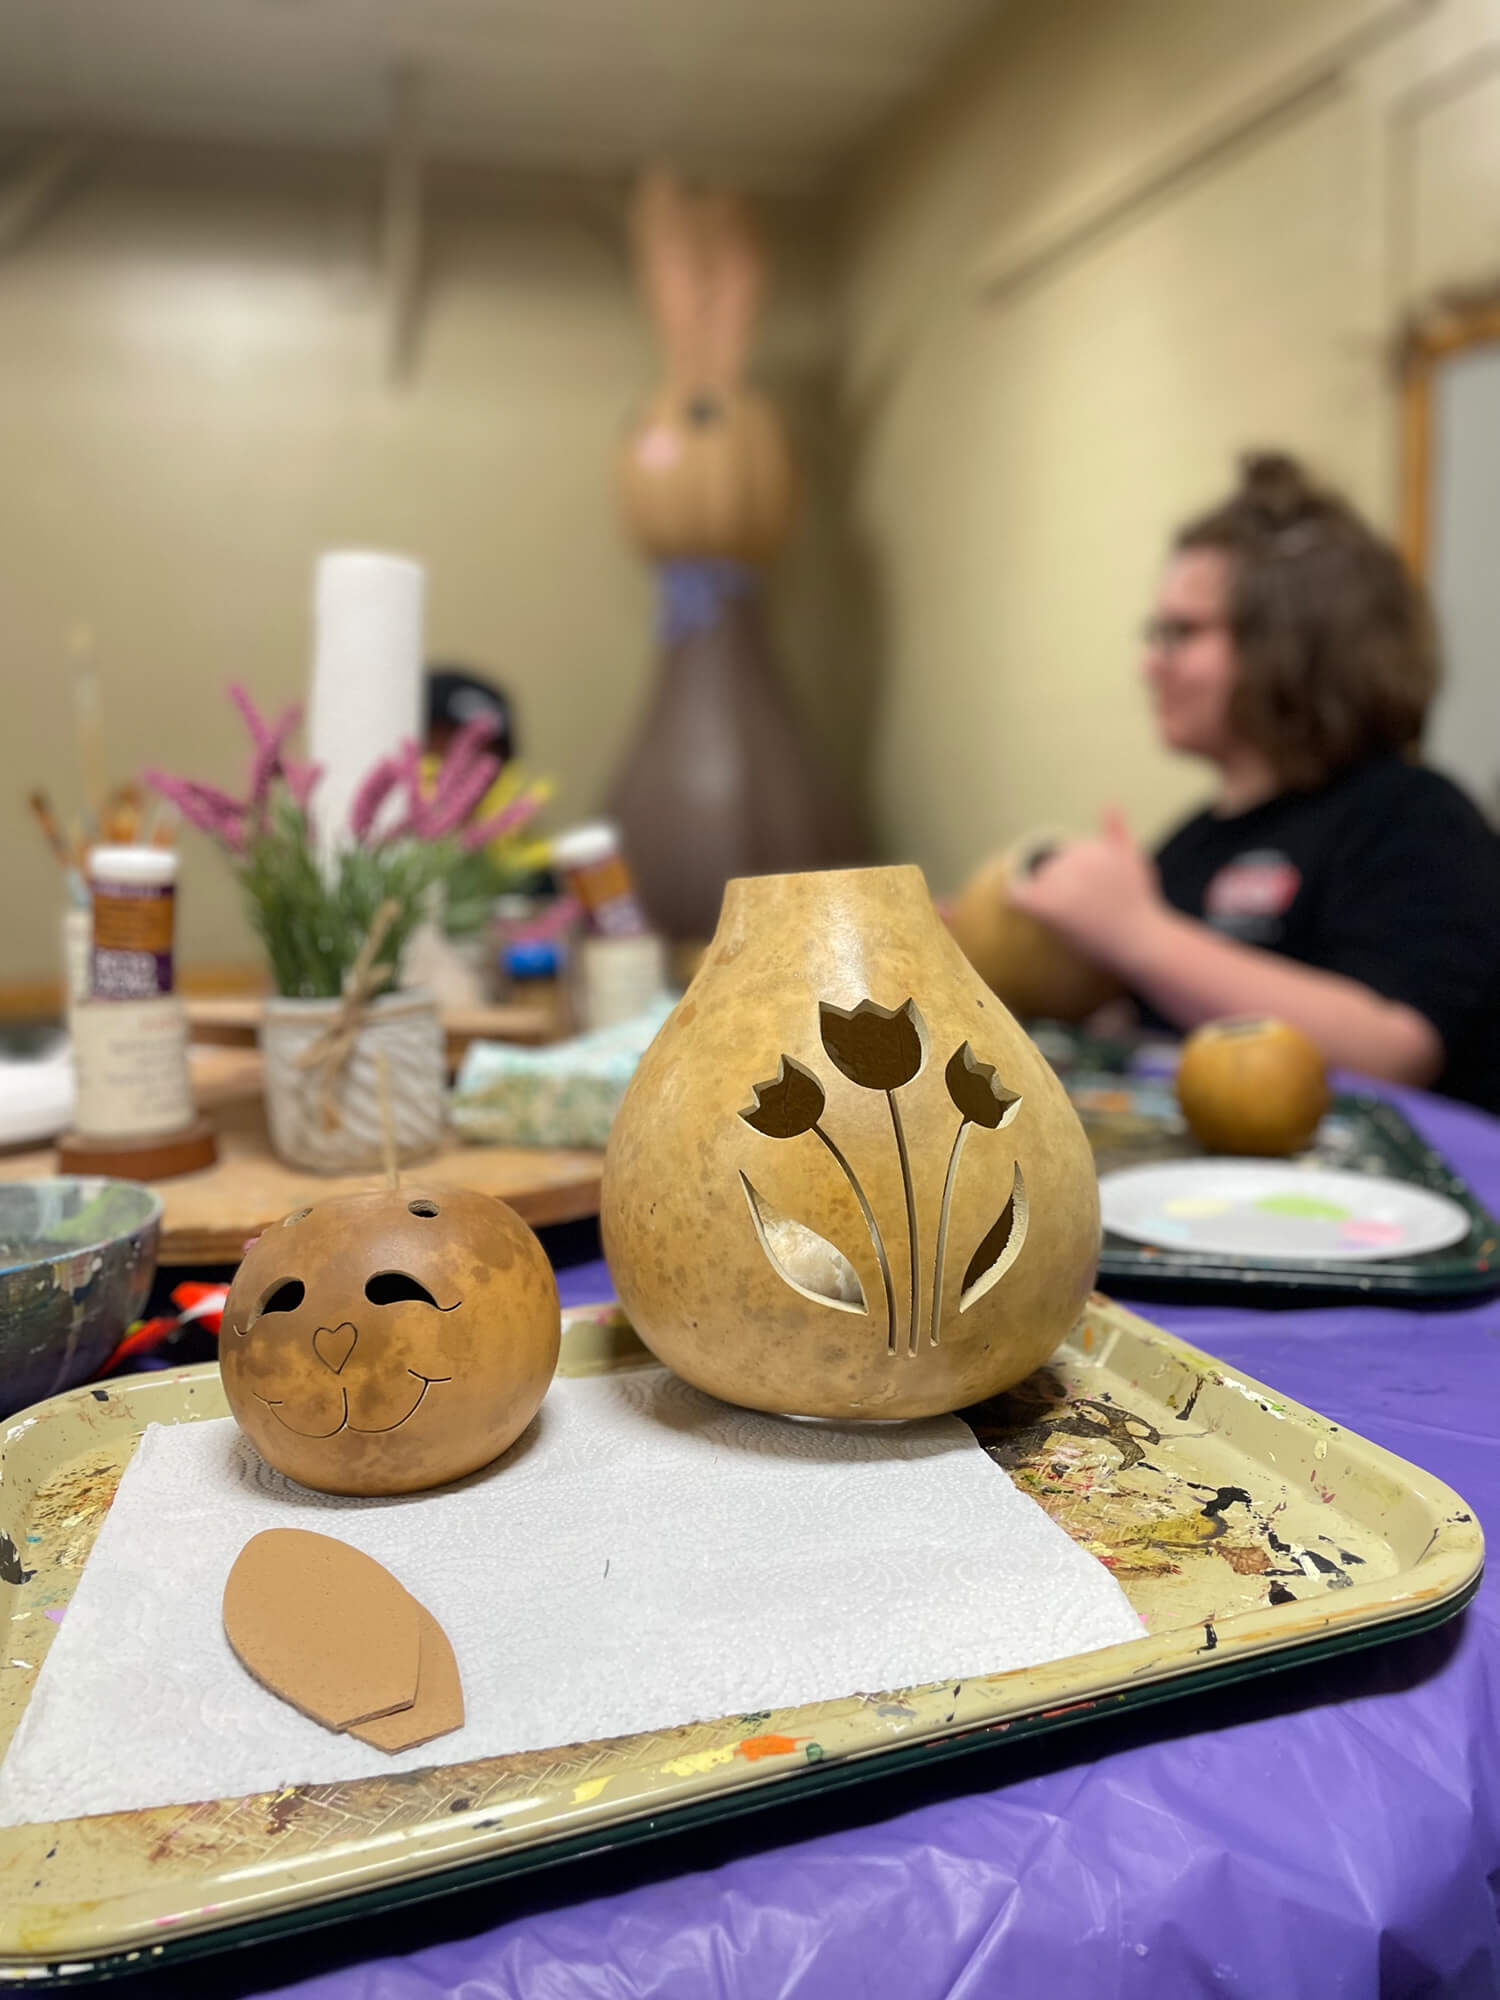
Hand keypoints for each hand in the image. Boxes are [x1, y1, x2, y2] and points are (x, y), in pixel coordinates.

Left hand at [1006, 808, 1165, 974]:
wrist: (1142, 939)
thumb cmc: (1139, 903)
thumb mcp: (1134, 858)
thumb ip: (1117, 833)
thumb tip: (1110, 804)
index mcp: (1092, 845)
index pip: (1067, 855)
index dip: (1073, 876)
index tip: (1090, 895)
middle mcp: (1076, 857)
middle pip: (1050, 870)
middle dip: (1061, 889)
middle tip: (1086, 911)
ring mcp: (1063, 880)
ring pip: (1038, 884)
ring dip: (1048, 899)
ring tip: (1077, 919)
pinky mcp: (1052, 905)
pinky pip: (1021, 896)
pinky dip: (1016, 898)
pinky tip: (1016, 903)